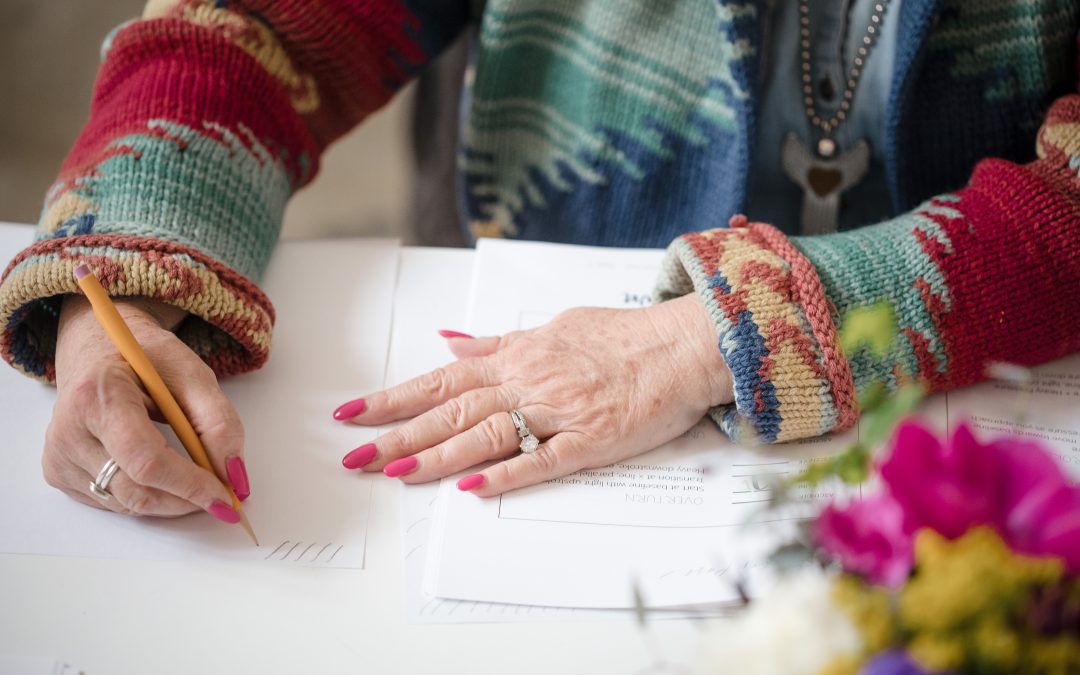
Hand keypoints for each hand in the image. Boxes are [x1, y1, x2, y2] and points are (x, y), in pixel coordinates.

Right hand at [43, 295, 248, 520]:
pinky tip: (161, 471)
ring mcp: (59, 455)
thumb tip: (233, 473)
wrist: (98, 348)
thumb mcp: (192, 372)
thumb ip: (218, 421)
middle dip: (186, 499)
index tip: (224, 496)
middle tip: (221, 494)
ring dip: (170, 500)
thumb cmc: (144, 357)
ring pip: (127, 503)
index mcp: (98, 396)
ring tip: (195, 476)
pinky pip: (113, 502)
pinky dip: (147, 495)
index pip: (145, 459)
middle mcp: (68, 431)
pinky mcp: (59, 472)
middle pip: (135, 490)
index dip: (189, 484)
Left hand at [336, 294, 732, 495]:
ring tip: (396, 472)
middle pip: (453, 408)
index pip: (443, 377)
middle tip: (355, 456)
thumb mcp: (554, 326)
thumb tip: (453, 340)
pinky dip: (507, 473)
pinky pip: (543, 460)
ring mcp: (559, 411)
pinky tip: (473, 488)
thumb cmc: (621, 335)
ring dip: (439, 454)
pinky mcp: (591, 440)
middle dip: (398, 432)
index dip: (395, 396)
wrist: (681, 345)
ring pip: (487, 433)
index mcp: (518, 355)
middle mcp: (529, 380)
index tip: (353, 412)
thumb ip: (500, 340)